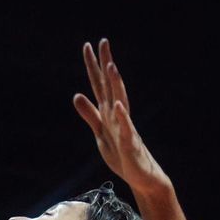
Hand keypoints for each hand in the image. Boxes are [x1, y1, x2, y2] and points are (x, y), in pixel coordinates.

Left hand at [72, 39, 166, 189]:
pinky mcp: (129, 144)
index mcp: (108, 113)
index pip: (100, 85)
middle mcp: (118, 115)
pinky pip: (125, 129)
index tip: (89, 45)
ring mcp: (125, 127)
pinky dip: (121, 117)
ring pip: (120, 101)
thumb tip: (76, 95)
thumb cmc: (122, 154)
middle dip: (106, 64)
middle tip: (103, 42)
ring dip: (116, 84)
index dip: (93, 66)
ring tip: (111, 66)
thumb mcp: (100, 133)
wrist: (142, 177)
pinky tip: (118, 105)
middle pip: (111, 86)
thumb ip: (89, 114)